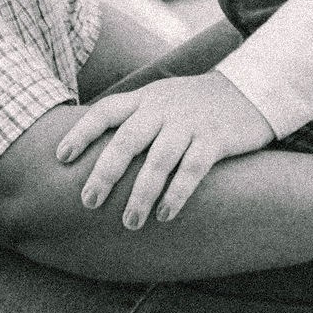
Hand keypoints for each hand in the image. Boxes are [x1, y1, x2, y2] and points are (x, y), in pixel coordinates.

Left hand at [56, 71, 274, 226]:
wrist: (251, 90)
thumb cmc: (196, 105)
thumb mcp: (161, 99)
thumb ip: (133, 118)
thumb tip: (94, 150)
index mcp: (145, 99)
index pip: (106, 111)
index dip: (82, 132)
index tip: (61, 157)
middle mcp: (163, 108)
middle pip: (127, 139)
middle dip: (106, 172)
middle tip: (89, 202)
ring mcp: (190, 123)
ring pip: (159, 159)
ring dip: (142, 193)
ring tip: (130, 221)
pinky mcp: (216, 139)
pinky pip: (193, 168)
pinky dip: (178, 192)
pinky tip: (165, 214)